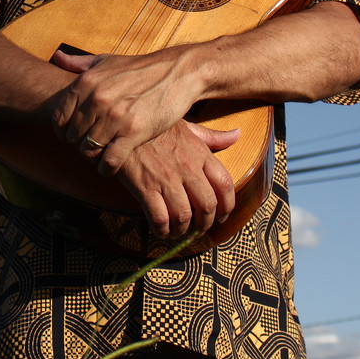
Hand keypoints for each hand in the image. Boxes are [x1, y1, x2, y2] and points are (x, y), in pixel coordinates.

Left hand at [50, 47, 206, 174]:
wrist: (178, 73)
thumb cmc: (141, 69)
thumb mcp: (107, 60)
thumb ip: (80, 63)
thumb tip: (57, 57)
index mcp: (87, 83)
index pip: (59, 118)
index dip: (63, 131)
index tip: (73, 136)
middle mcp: (97, 99)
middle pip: (73, 137)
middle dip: (79, 145)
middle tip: (90, 147)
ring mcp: (115, 117)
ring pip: (89, 150)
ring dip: (93, 157)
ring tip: (101, 156)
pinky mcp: (133, 133)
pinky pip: (109, 161)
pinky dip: (106, 168)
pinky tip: (110, 166)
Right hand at [116, 121, 237, 238]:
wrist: (122, 126)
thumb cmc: (155, 127)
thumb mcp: (187, 127)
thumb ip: (213, 136)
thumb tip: (237, 135)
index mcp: (199, 153)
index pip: (225, 184)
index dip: (228, 206)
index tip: (222, 215)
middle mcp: (187, 168)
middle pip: (207, 205)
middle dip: (205, 223)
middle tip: (199, 229)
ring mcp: (166, 179)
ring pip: (184, 216)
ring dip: (183, 230)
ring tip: (179, 231)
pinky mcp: (145, 188)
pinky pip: (160, 218)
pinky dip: (163, 230)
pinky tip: (162, 229)